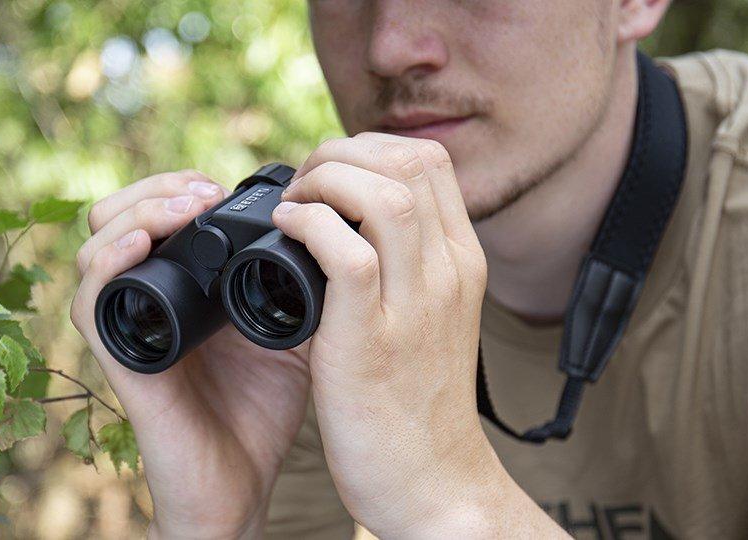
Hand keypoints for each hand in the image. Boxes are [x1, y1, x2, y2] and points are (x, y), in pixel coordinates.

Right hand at [70, 170, 311, 538]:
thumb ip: (293, 284)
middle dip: (157, 189)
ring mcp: (127, 328)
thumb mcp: (290, 331)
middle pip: (115, 216)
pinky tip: (145, 244)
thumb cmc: (260, 413)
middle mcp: (142, 300)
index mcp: (177, 286)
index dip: (178, 186)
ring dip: (138, 213)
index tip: (224, 187)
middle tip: (205, 192)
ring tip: (188, 208)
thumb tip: (327, 228)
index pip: (151, 212)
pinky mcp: (119, 361)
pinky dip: (110, 264)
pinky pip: (91, 303)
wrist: (241, 485)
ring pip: (95, 246)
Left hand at [274, 133, 562, 536]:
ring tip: (293, 206)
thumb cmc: (415, 404)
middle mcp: (449, 273)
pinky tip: (285, 233)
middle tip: (301, 185)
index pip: (430, 161)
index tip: (327, 175)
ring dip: (324, 182)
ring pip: (384, 195)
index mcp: (462, 263)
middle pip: (409, 161)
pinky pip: (348, 253)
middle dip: (341, 153)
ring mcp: (416, 305)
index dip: (369, 148)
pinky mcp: (374, 341)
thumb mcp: (427, 319)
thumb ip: (404, 268)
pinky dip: (309, 227)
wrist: (432, 484)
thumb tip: (351, 224)